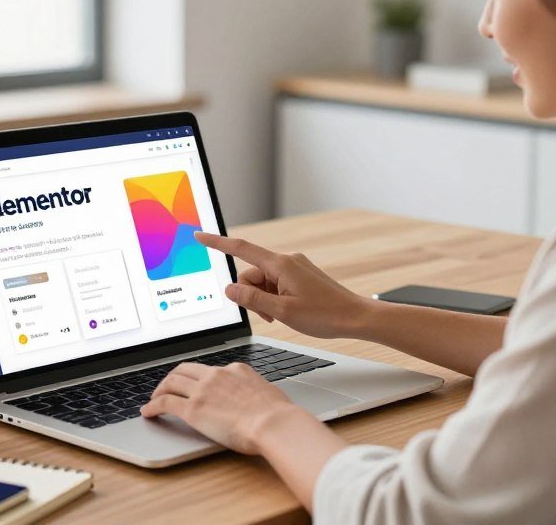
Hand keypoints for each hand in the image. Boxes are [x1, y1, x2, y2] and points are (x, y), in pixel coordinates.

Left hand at [140, 362, 305, 454]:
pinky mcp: (193, 409)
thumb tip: (256, 397)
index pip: (208, 369)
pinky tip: (148, 412)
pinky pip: (165, 402)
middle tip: (166, 387)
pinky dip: (153, 406)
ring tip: (154, 399)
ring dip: (159, 390)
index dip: (196, 377)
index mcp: (235, 370)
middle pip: (184, 370)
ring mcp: (203, 390)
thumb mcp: (267, 392)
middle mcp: (216, 375)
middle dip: (172, 378)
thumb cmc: (278, 414)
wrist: (274, 423)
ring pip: (171, 382)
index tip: (191, 384)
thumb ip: (254, 391)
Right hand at [195, 231, 368, 338]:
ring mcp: (295, 267)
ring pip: (263, 281)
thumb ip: (252, 299)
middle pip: (251, 273)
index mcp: (281, 264)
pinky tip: (288, 311)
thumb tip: (230, 289)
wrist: (356, 317)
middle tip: (269, 316)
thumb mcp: (282, 312)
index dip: (217, 243)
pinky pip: (276, 283)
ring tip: (281, 317)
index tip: (200, 236)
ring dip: (264, 300)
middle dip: (252, 295)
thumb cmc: (325, 315)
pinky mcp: (300, 275)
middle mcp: (287, 260)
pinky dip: (274, 298)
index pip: (241, 249)